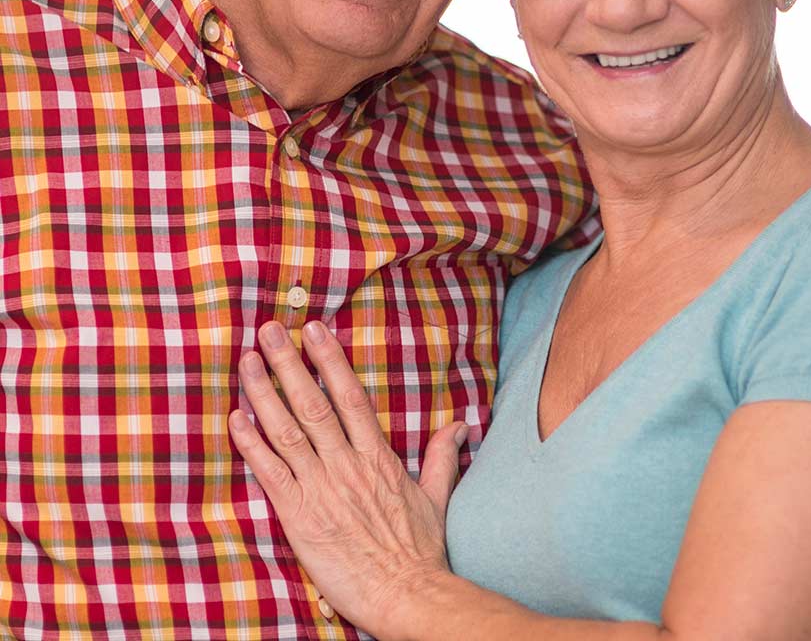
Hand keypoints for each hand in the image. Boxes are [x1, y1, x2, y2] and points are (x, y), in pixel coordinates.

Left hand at [229, 320, 466, 637]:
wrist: (407, 595)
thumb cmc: (420, 551)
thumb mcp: (437, 496)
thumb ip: (442, 456)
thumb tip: (459, 424)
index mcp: (378, 457)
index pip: (351, 397)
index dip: (330, 360)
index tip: (314, 330)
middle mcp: (348, 464)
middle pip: (314, 403)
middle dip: (290, 363)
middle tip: (269, 330)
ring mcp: (322, 489)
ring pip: (288, 431)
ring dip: (264, 393)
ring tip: (248, 360)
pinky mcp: (300, 517)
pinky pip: (271, 474)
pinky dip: (252, 445)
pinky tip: (237, 419)